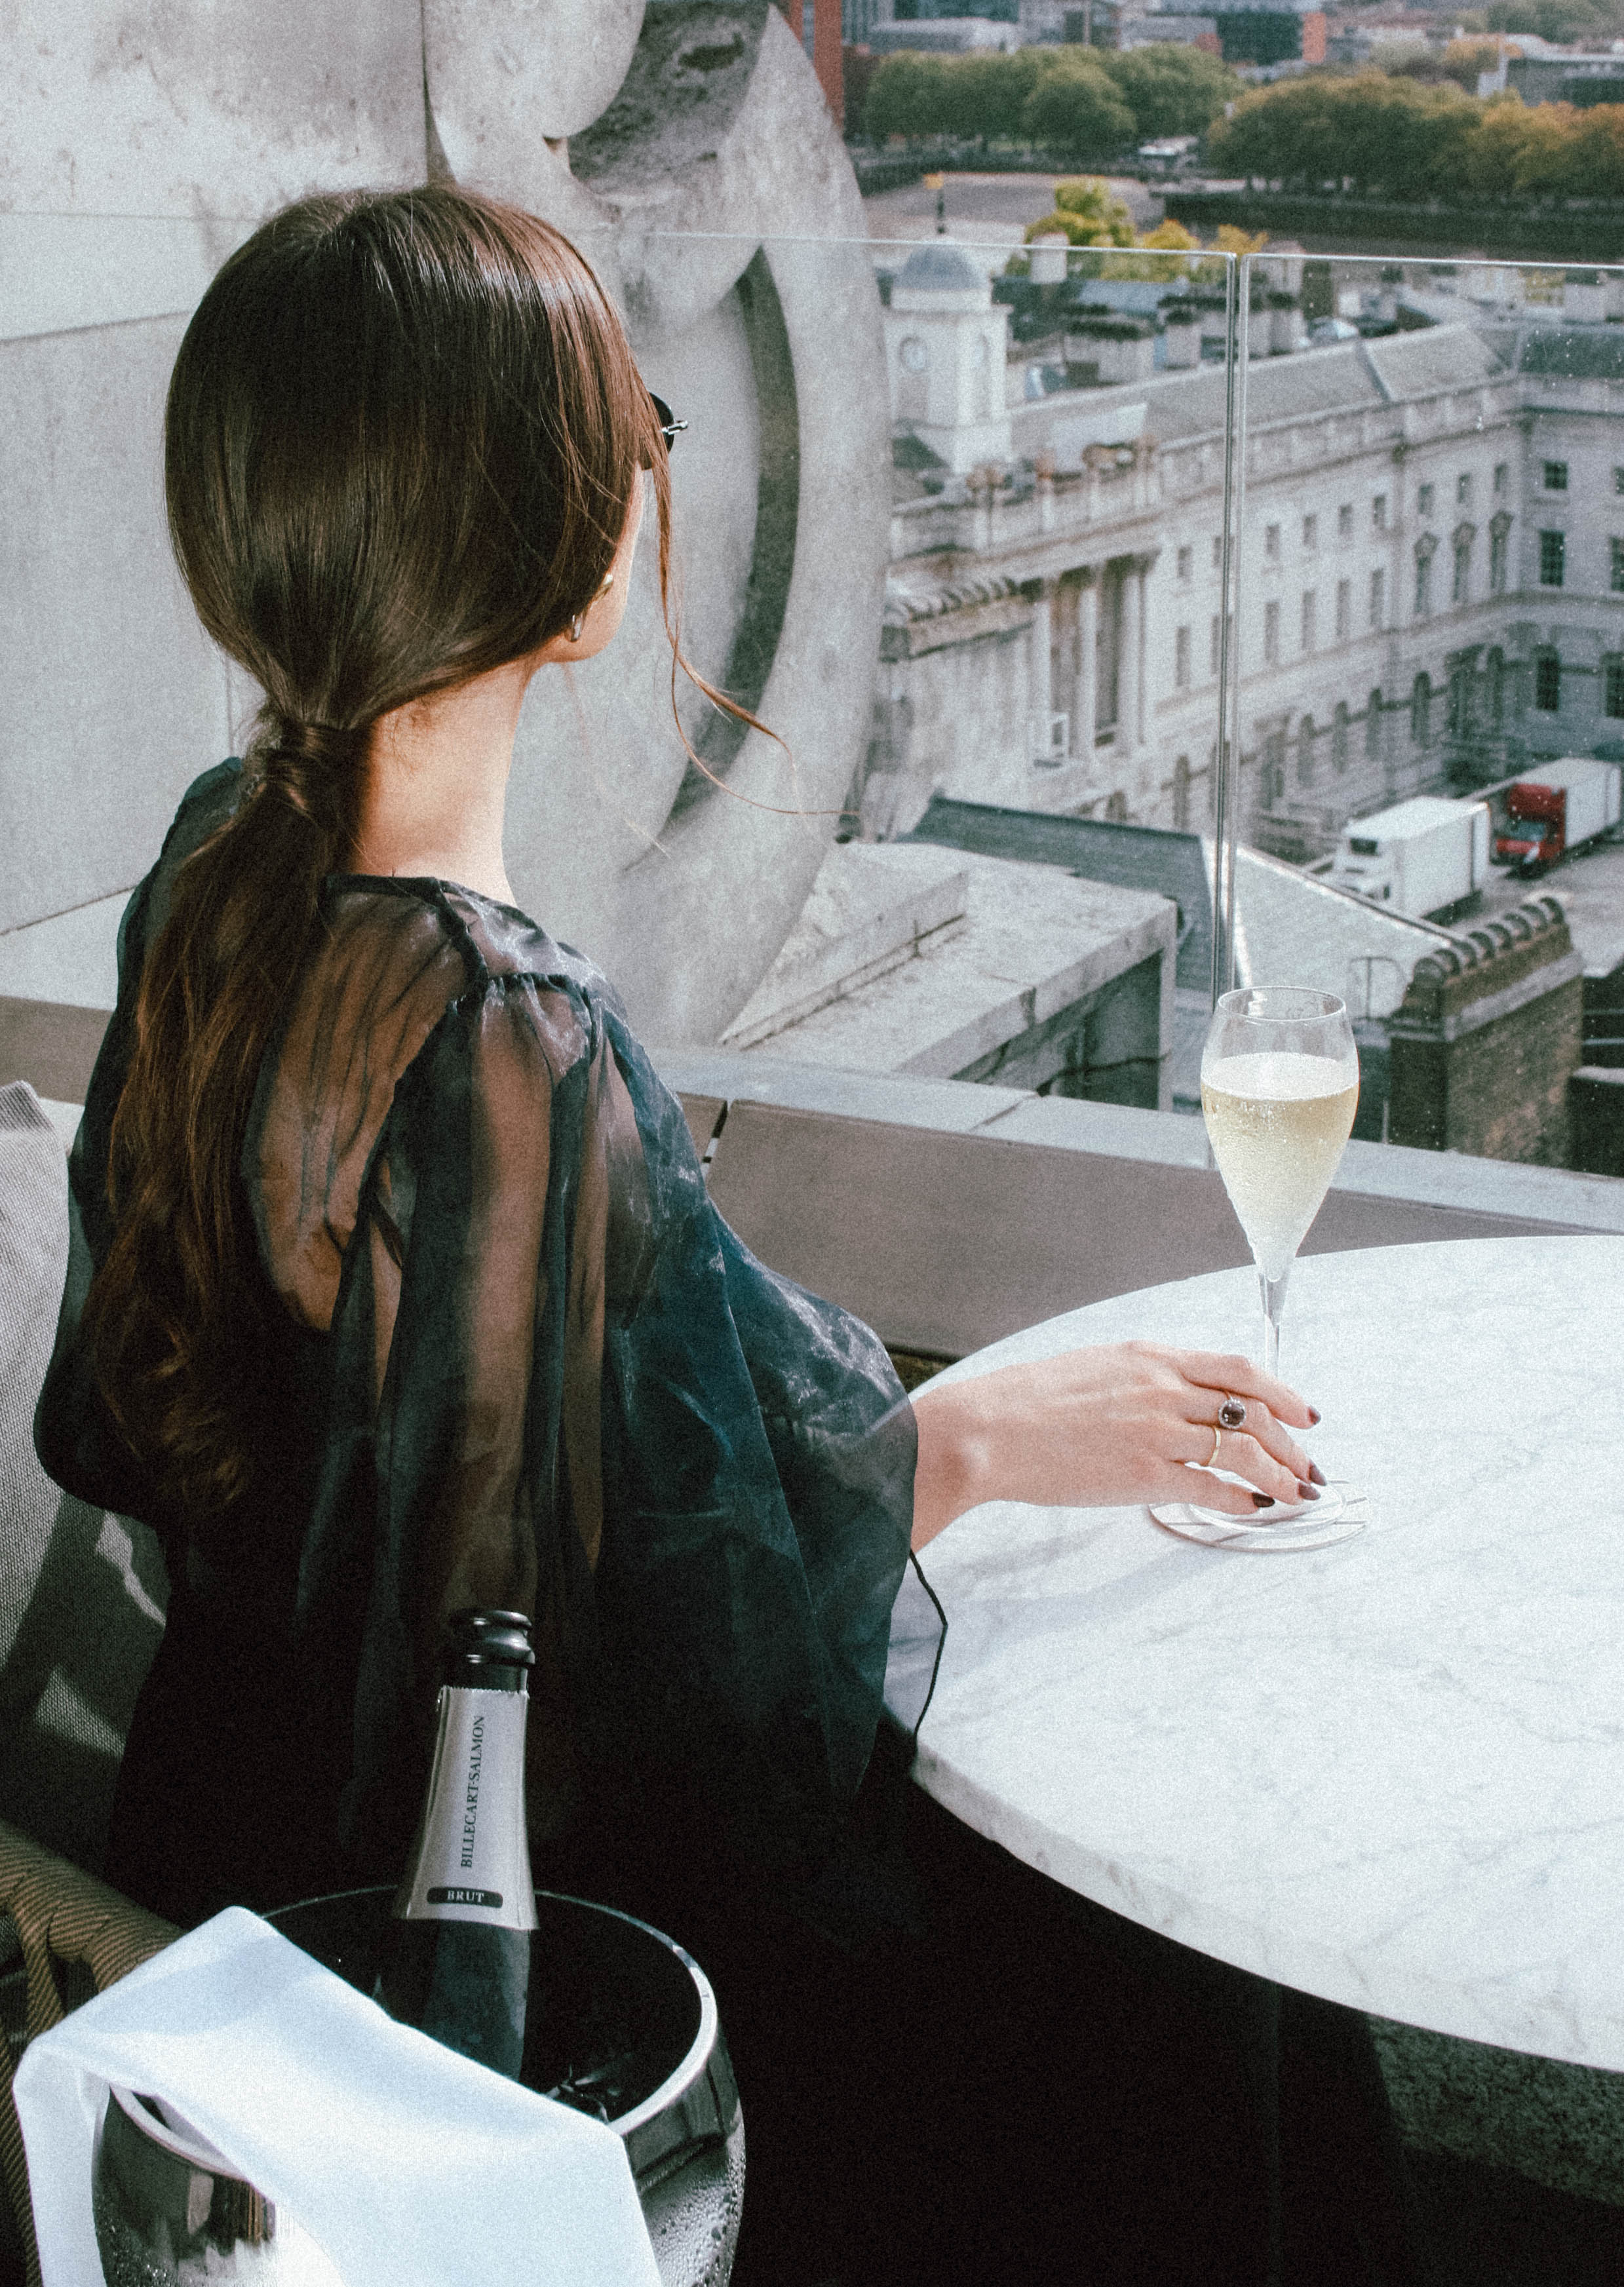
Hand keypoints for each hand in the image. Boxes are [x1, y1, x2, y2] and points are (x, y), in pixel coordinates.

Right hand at [910, 1341, 1318, 1550]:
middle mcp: (1164, 1389)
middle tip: (1307, 1466)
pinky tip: (1254, 1508)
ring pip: (1244, 1451)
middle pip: (1253, 1412)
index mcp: (1152, 1357)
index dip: (1283, 1393)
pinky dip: (1242, 1499)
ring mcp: (1157, 1431)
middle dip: (1291, 1443)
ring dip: (1280, 1475)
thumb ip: (1145, 1377)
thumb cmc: (1031, 1402)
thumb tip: (1183, 1398)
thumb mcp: (1098, 1367)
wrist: (989, 1429)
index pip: (1240, 1370)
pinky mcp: (1144, 1475)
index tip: (1304, 1413)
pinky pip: (1213, 1487)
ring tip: (1296, 1493)